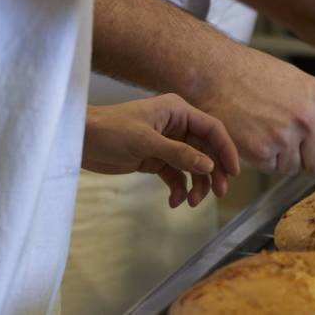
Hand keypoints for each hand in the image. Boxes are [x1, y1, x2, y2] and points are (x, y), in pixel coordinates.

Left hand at [83, 94, 239, 207]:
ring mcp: (167, 143)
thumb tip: (208, 166)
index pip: (212, 129)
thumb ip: (178, 154)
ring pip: (193, 165)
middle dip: (213, 172)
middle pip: (206, 150)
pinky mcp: (155, 159)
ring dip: (196, 184)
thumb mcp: (146, 142)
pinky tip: (174, 201)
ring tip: (192, 203)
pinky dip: (178, 189)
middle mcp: (176, 125)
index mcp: (177, 111)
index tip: (233, 173)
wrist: (80, 141)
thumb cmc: (111, 131)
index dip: (226, 149)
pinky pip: (176, 175)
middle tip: (218, 194)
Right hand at [194, 47, 314, 178]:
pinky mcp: (262, 150)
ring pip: (294, 168)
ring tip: (264, 134)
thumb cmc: (251, 74)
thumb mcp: (295, 82)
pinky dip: (262, 159)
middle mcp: (307, 119)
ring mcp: (285, 136)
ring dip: (281, 159)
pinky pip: (271, 168)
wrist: (216, 72)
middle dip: (307, 162)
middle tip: (291, 154)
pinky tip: (252, 137)